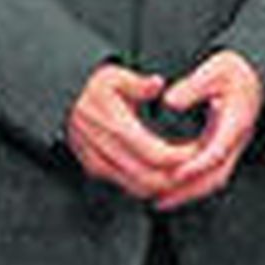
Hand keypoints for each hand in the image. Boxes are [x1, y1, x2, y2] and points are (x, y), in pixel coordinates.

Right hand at [66, 63, 191, 200]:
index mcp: (114, 125)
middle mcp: (104, 149)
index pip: (156, 154)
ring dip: (165, 188)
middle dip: (178, 178)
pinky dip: (150, 188)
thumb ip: (138, 83)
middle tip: (198, 167)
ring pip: (139, 189)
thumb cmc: (95, 86)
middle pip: (150, 179)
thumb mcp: (115, 76)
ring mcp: (98, 163)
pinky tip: (165, 177)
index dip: (181, 158)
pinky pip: (127, 188)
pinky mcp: (95, 171)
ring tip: (185, 174)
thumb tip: (157, 83)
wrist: (64, 100)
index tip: (199, 150)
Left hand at [151, 51, 264, 212]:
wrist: (254, 74)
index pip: (218, 151)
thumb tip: (169, 101)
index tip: (177, 174)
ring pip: (212, 179)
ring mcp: (231, 147)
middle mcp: (236, 140)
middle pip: (215, 176)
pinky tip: (170, 187)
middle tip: (160, 200)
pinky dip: (191, 184)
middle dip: (188, 191)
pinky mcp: (224, 148)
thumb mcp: (216, 69)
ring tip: (159, 201)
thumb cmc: (235, 70)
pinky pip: (209, 173)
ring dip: (187, 192)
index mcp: (237, 121)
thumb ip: (193, 85)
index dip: (197, 165)